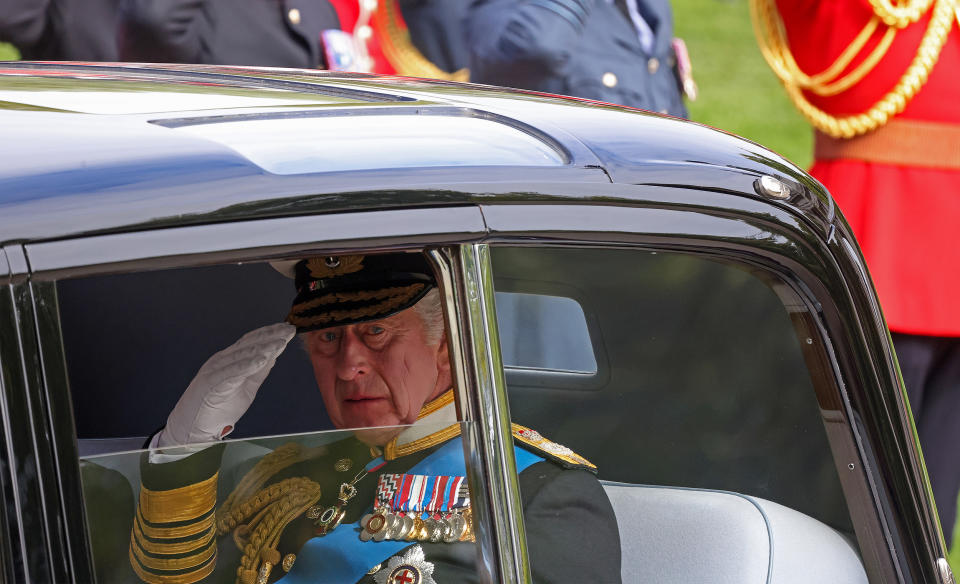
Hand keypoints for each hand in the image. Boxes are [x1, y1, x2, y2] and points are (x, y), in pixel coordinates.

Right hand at [157, 323, 295, 446]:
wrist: (192, 429)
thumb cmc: (218, 408)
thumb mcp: (246, 388)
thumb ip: (258, 372)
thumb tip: (274, 356)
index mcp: (229, 360)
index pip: (252, 342)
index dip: (270, 333)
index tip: (287, 329)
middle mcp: (221, 361)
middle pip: (248, 344)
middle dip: (270, 336)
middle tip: (289, 330)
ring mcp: (214, 370)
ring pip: (241, 355)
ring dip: (262, 348)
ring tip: (280, 343)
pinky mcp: (210, 383)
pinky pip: (230, 372)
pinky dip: (246, 365)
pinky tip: (261, 360)